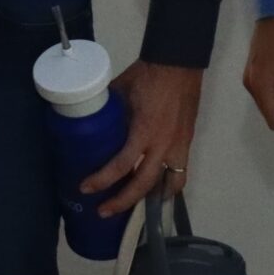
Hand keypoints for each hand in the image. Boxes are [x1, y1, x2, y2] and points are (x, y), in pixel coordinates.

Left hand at [80, 61, 205, 216]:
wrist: (178, 62)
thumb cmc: (146, 75)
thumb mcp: (119, 92)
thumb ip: (107, 111)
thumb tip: (88, 122)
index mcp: (144, 131)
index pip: (121, 165)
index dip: (102, 180)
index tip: (85, 189)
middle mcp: (164, 144)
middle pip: (145, 185)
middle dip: (123, 202)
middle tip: (103, 211)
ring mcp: (180, 145)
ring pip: (171, 184)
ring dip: (153, 199)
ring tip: (136, 209)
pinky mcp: (188, 142)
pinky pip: (181, 172)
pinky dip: (170, 184)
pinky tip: (159, 190)